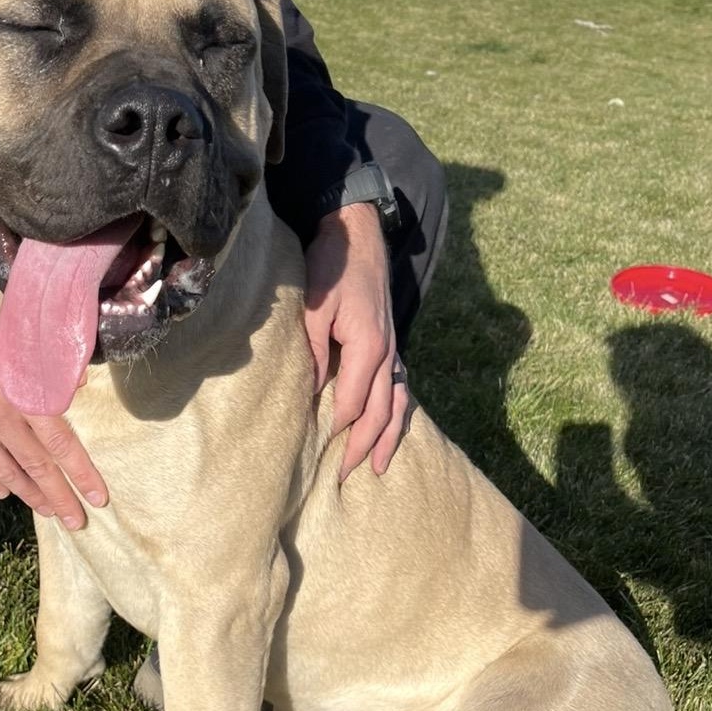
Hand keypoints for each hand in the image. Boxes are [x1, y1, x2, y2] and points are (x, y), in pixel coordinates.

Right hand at [0, 311, 106, 528]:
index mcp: (21, 396)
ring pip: (5, 471)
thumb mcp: (15, 332)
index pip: (60, 443)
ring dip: (28, 495)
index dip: (80, 472)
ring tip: (47, 513)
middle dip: (59, 497)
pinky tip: (1, 492)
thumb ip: (50, 358)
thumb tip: (79, 380)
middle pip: (36, 466)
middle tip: (76, 522)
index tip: (97, 497)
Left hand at [303, 202, 409, 480]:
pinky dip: (397, 413)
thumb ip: (313, 350)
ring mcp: (393, 349)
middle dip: (364, 446)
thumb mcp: (314, 307)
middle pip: (380, 411)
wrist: (358, 233)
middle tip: (345, 476)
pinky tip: (391, 430)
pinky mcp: (390, 344)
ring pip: (397, 403)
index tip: (319, 451)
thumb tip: (311, 392)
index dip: (336, 427)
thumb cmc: (332, 267)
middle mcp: (387, 352)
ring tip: (379, 468)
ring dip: (388, 438)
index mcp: (368, 345)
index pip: (352, 401)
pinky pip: (400, 387)